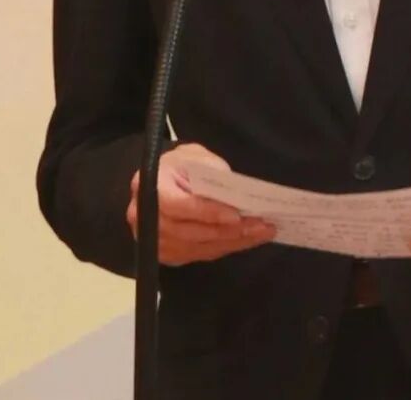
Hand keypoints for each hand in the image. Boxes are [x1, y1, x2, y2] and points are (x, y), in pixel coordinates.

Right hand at [127, 142, 275, 265]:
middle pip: (192, 232)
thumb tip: (233, 190)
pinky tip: (247, 239)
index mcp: (151, 186)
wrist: (161, 182)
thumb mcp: (193, 155)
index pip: (180, 205)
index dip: (207, 212)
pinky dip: (226, 247)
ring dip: (234, 241)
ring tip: (262, 232)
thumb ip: (209, 168)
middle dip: (229, 230)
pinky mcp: (168, 254)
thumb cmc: (179, 165)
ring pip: (200, 247)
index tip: (235, 216)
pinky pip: (201, 254)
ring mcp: (156, 241)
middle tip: (261, 225)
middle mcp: (148, 219)